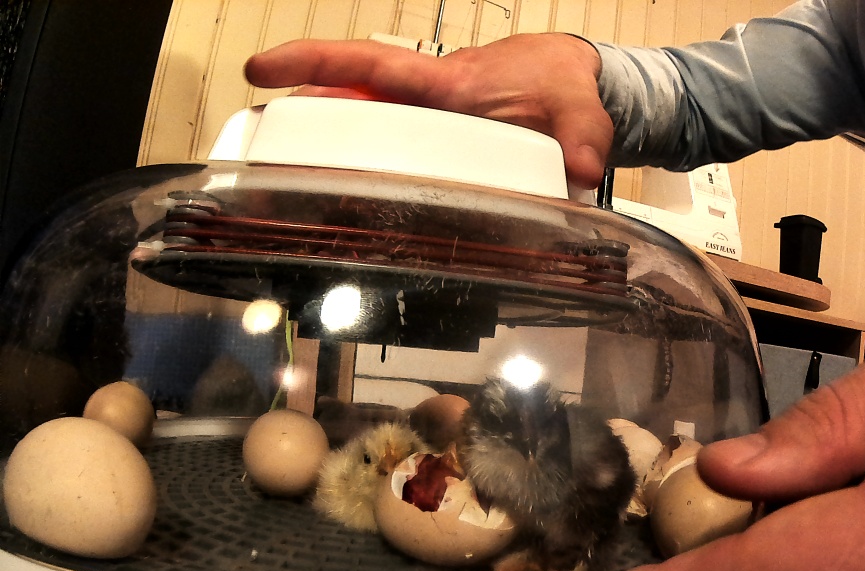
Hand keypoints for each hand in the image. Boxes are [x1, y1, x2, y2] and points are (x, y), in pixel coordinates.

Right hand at [244, 34, 612, 188]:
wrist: (571, 78)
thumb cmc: (564, 85)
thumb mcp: (580, 113)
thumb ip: (584, 142)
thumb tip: (584, 173)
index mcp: (450, 85)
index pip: (374, 70)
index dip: (319, 67)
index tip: (266, 70)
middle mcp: (430, 97)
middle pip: (352, 95)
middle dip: (302, 102)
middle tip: (254, 123)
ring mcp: (429, 115)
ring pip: (364, 119)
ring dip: (324, 134)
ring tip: (279, 166)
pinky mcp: (436, 132)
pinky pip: (388, 139)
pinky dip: (360, 153)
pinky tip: (340, 185)